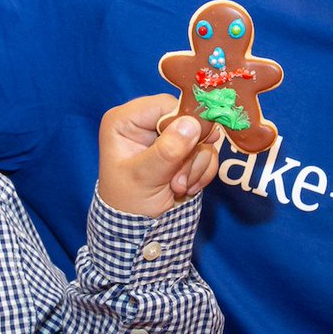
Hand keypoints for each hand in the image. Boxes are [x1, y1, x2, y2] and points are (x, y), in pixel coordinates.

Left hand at [96, 93, 219, 217]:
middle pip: (187, 119)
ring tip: (178, 187)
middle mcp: (147, 123)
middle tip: (179, 179)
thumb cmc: (129, 202)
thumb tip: (192, 124)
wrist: (139, 228)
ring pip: (201, 137)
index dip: (184, 121)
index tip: (197, 142)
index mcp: (125, 121)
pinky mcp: (183, 150)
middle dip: (190, 152)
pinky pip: (207, 151)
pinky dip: (202, 171)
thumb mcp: (144, 177)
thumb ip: (166, 151)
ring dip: (195, 166)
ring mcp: (167, 136)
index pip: (164, 105)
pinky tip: (187, 187)